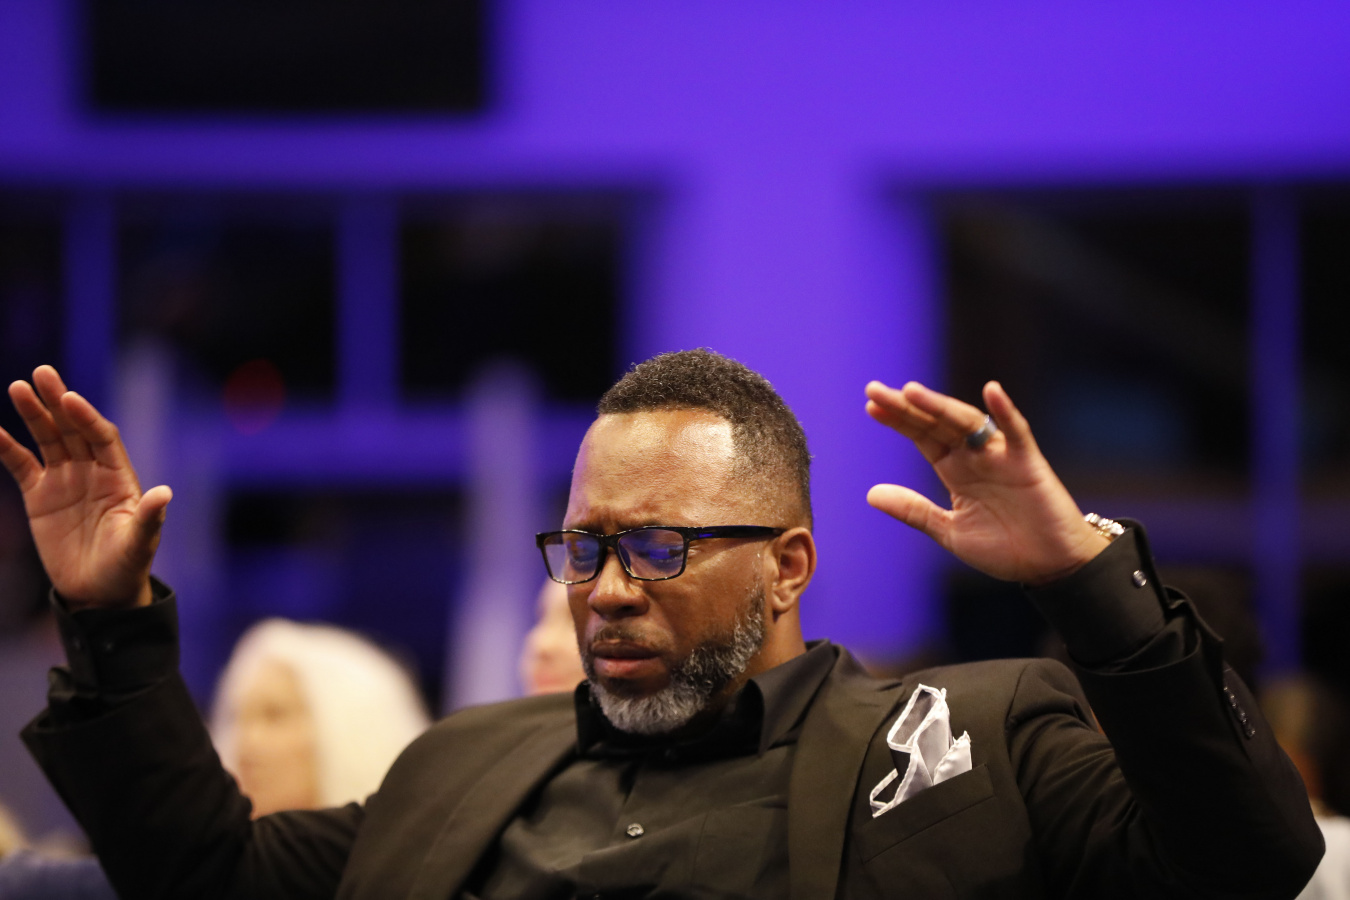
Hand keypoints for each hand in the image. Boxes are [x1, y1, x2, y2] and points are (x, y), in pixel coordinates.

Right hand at [0, 366, 171, 608]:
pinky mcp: (40, 495)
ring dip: (34, 415)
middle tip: (42, 372)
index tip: (70, 398)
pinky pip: (20, 465)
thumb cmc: (127, 566)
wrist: (99, 592)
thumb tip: (164, 493)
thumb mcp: (139, 543)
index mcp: (119, 476)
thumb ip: (149, 517)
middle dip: (57, 402)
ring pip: (48, 439)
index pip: (102, 436)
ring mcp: (65, 480)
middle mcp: (92, 471)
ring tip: (19, 387)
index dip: (87, 417)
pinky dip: (6, 447)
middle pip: (73, 429)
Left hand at [865, 379, 1108, 585]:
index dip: (899, 420)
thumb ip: (915, 511)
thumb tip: (871, 494)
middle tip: (874, 389)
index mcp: (955, 469)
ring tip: (911, 392)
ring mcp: (1001, 456)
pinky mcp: (1028, 462)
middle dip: (907, 406)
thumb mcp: (950, 532)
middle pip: (937, 423)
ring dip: (940, 406)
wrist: (1051, 568)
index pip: (922, 436)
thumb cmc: (1006, 548)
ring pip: (967, 422)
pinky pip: (1016, 432)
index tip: (871, 406)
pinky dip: (1005, 411)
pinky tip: (991, 391)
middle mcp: (975, 456)